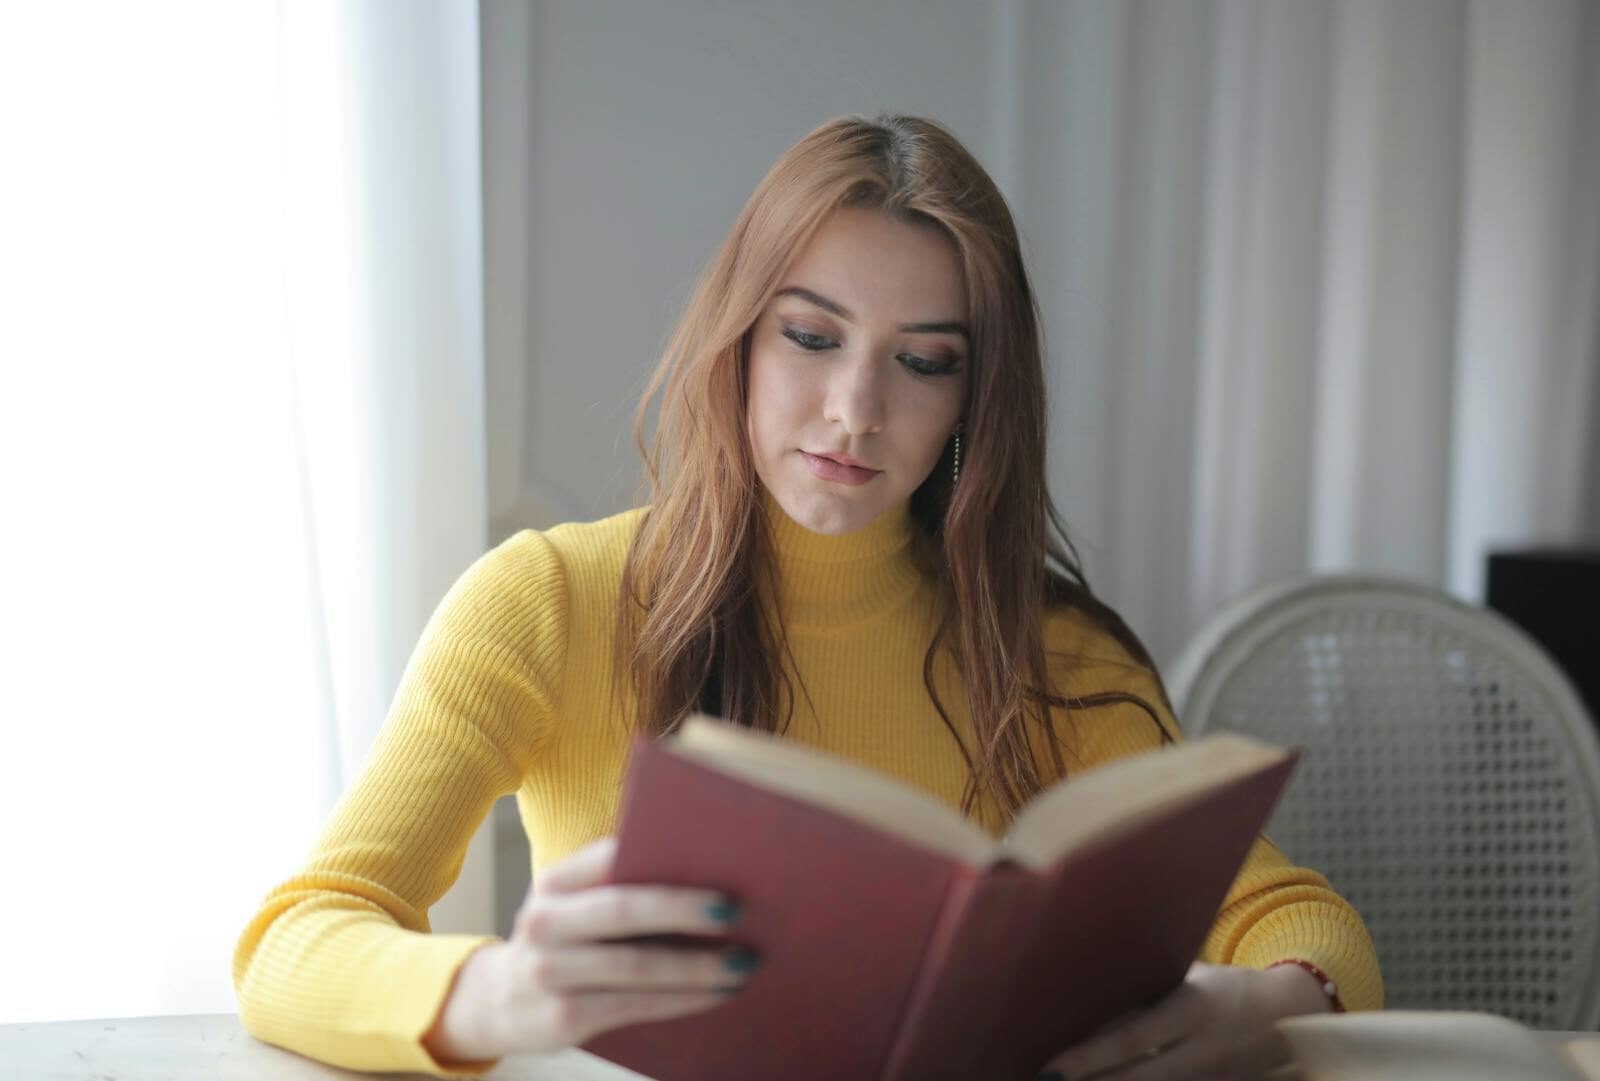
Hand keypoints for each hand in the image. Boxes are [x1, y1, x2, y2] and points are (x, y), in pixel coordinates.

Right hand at [423, 836, 751, 1062]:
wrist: (497, 1002)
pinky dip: (683, 999)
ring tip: (743, 962)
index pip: (610, 856)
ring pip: (636, 966)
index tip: (716, 856)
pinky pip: (635, 1005)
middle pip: (623, 909)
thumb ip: (617, 885)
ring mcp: (549, 972)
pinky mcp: (563, 1017)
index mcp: (554, 880)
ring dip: (697, 966)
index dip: (661, 855)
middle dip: (684, 909)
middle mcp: (544, 921)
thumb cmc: (562, 941)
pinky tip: (718, 993)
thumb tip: (708, 872)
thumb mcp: (572, 903)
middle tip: (736, 910)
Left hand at [1038, 961, 1332, 1080]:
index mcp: (1194, 1008)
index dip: (1091, 1056)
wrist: (1289, 1012)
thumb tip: (1094, 993)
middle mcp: (1203, 1049)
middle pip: (1139, 1077)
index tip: (1053, 1066)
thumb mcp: (1190, 976)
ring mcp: (1212, 1077)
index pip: (1134, 1038)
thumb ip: (1150, 988)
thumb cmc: (1225, 985)